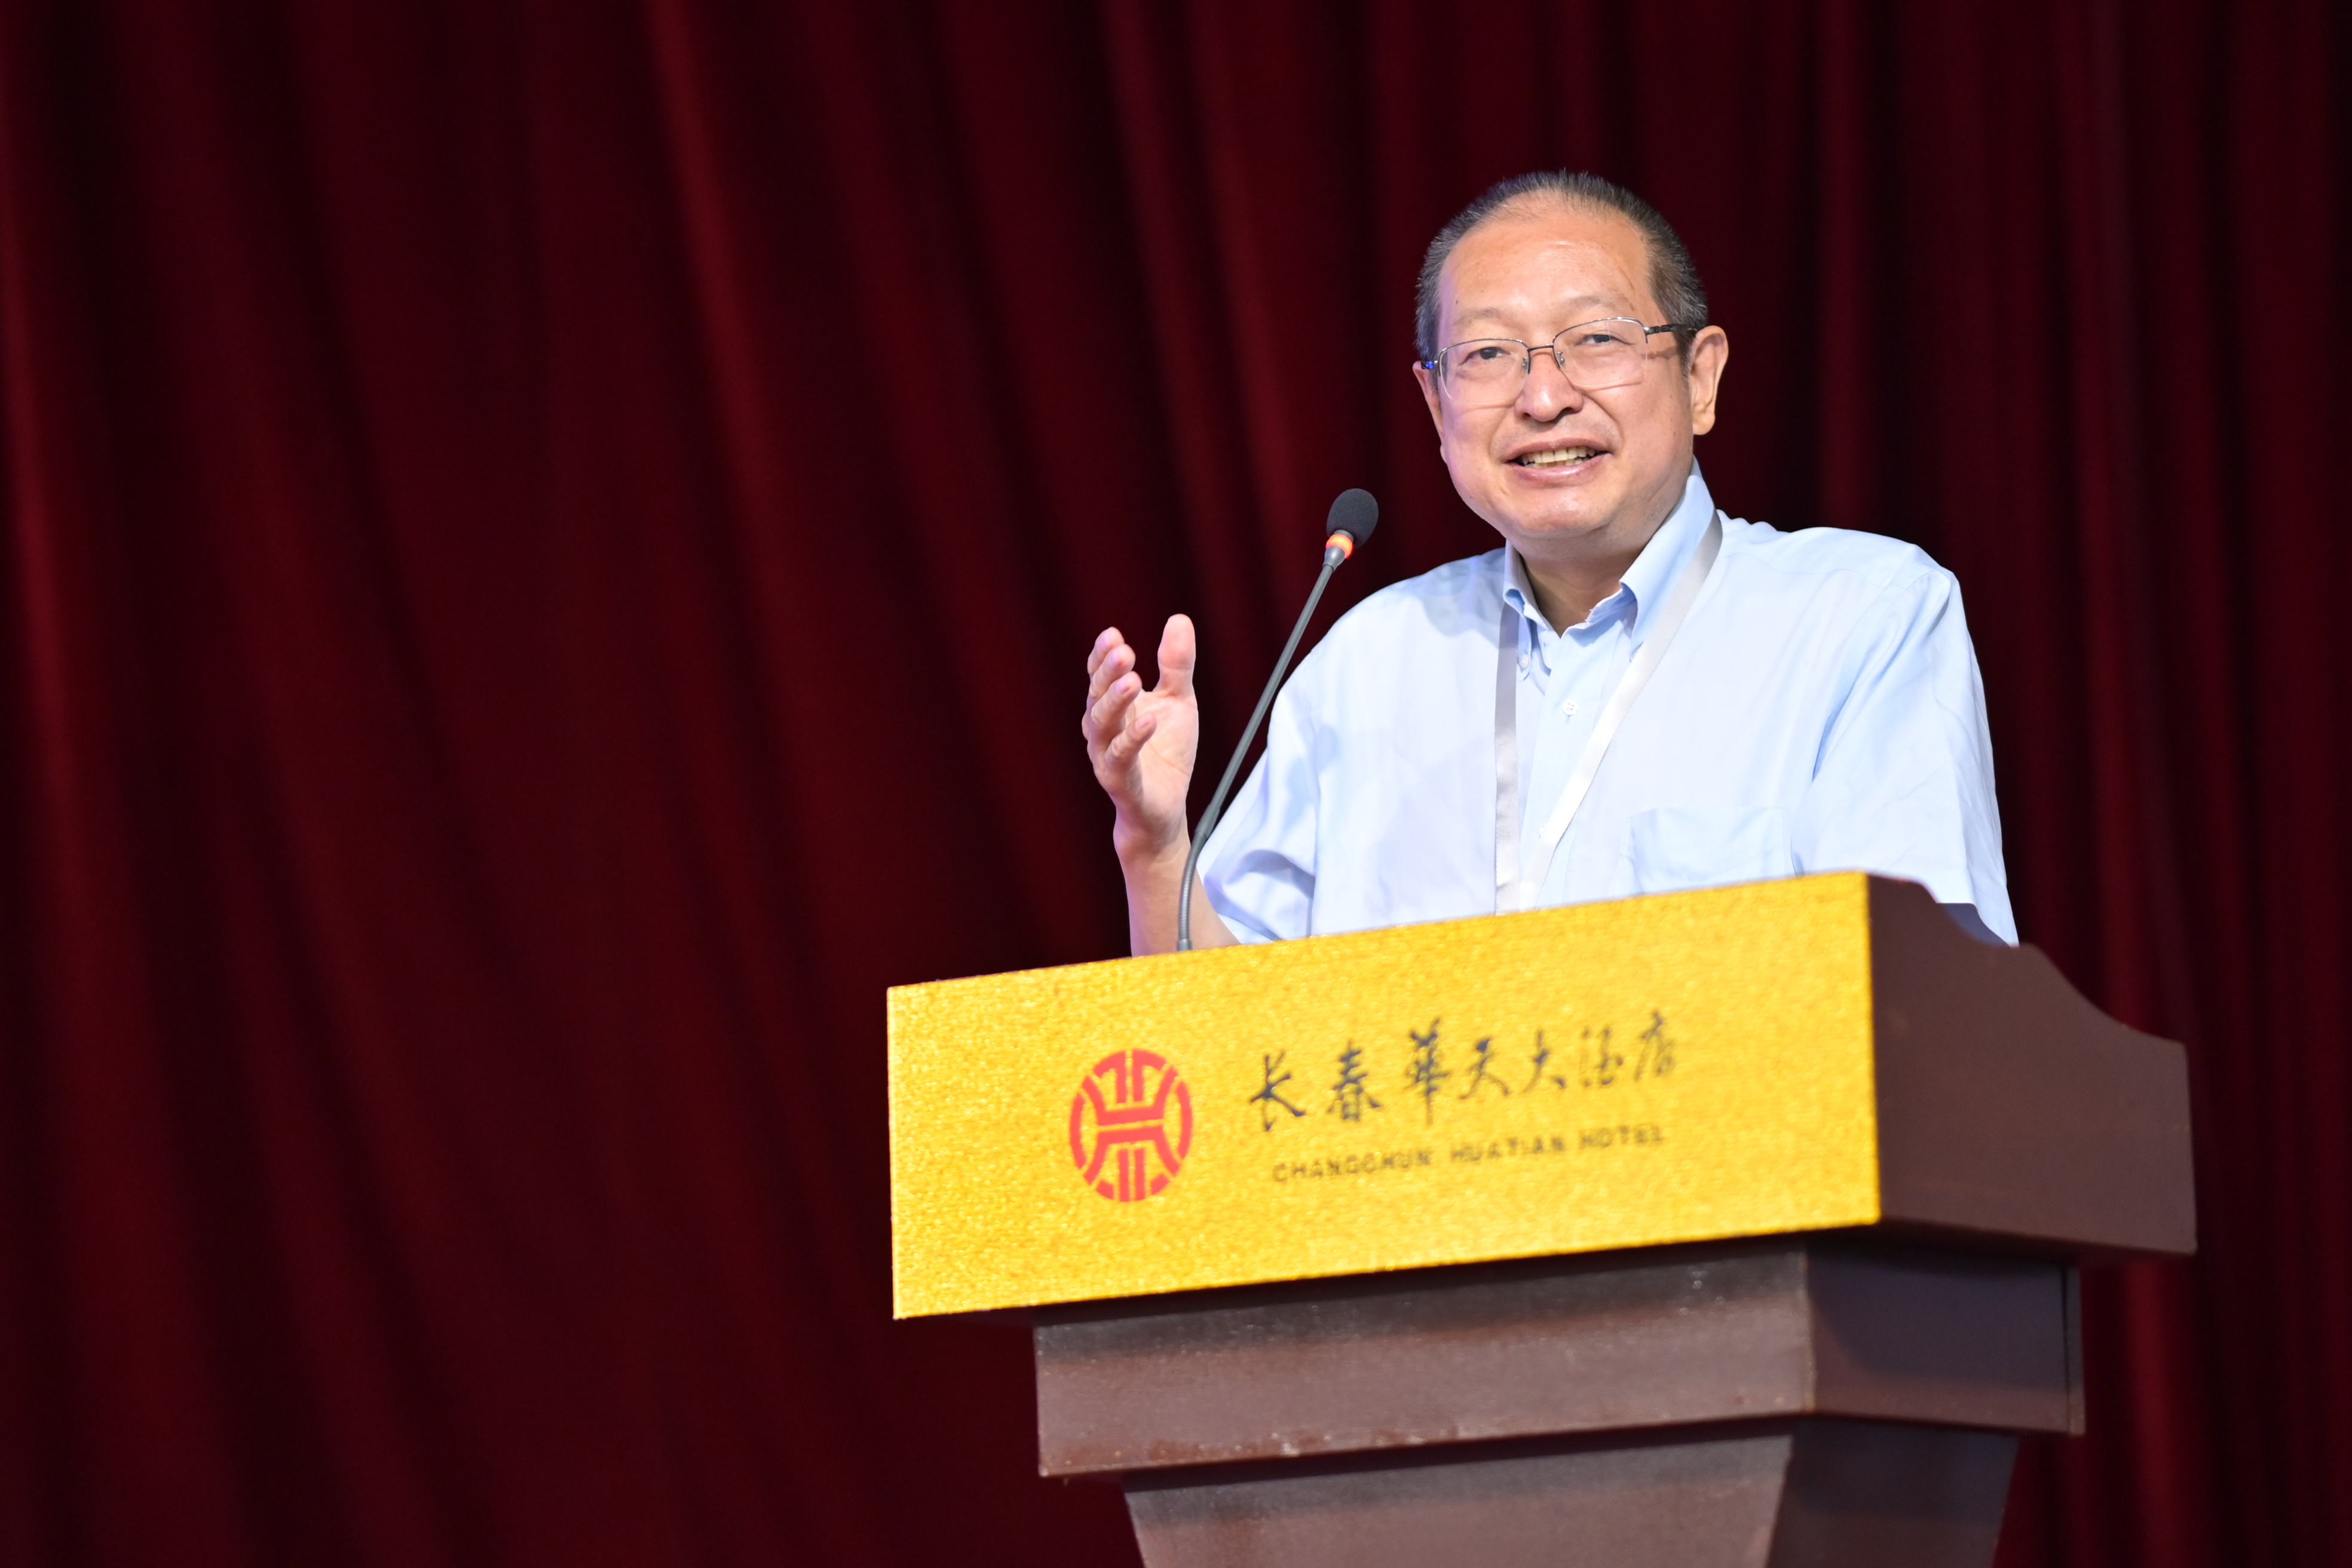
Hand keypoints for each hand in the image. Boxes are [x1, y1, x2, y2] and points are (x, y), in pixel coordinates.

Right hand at [1082, 616, 1199, 866]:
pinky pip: (1120, 759)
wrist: (1166, 808)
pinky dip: (1132, 738)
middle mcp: (1102, 729)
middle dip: (1107, 672)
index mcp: (1113, 706)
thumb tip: (1179, 619)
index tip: (1112, 635)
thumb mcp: (1179, 701)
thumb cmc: (1166, 753)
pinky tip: (1148, 721)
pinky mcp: (1120, 782)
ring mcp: (1106, 756)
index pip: (1100, 676)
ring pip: (1101, 725)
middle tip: (1122, 651)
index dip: (1102, 656)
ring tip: (1132, 679)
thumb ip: (1176, 665)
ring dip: (1115, 701)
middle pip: (1097, 696)